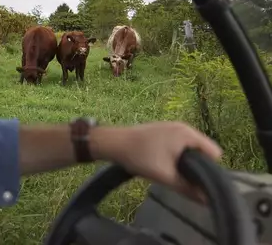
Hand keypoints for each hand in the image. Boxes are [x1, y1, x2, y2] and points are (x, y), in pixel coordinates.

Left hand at [96, 121, 222, 201]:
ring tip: (173, 174)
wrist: (113, 142)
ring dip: (185, 161)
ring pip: (189, 149)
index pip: (214, 153)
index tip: (200, 183)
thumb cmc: (140, 156)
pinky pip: (178, 145)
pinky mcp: (162, 130)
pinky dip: (175, 155)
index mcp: (188, 134)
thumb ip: (187, 188)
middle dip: (197, 166)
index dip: (211, 170)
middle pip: (202, 151)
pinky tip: (164, 164)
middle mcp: (184, 127)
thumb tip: (206, 200)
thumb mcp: (165, 176)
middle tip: (186, 181)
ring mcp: (172, 127)